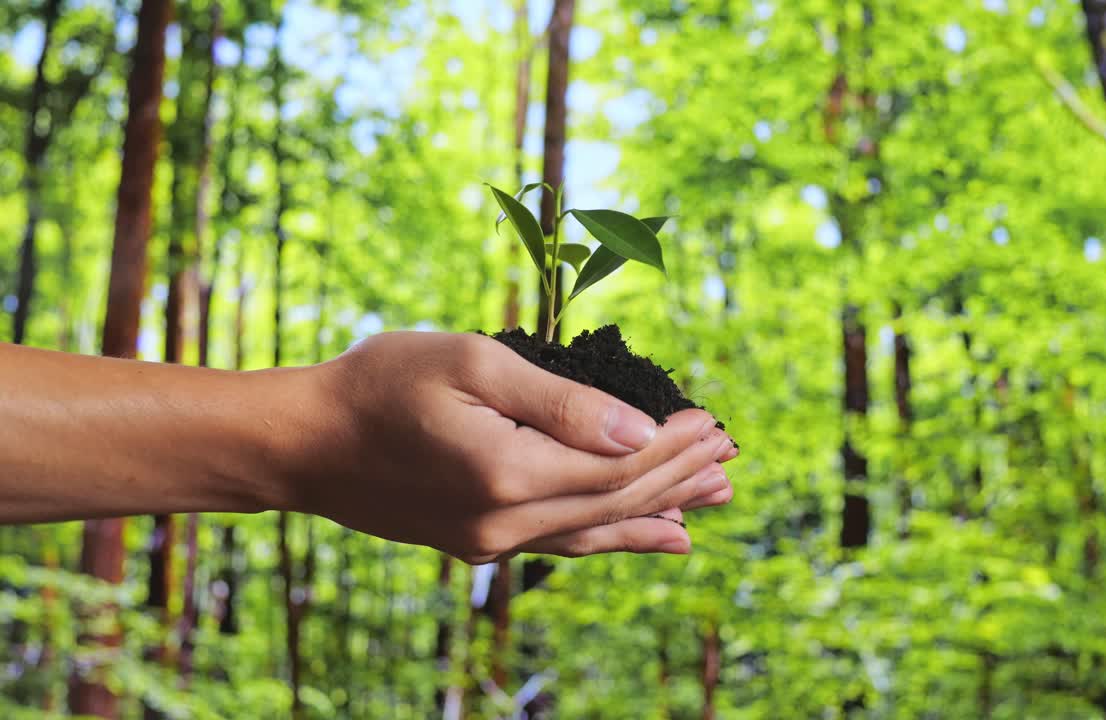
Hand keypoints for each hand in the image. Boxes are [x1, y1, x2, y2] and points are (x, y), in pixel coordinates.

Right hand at [290, 332, 736, 563]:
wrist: (304, 442)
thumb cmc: (380, 384)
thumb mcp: (472, 364)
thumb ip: (563, 402)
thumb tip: (641, 434)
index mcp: (510, 472)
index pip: (620, 465)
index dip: (673, 445)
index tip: (715, 421)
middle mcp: (507, 523)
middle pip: (619, 500)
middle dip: (680, 476)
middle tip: (731, 457)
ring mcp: (492, 541)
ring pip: (600, 527)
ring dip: (662, 510)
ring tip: (714, 500)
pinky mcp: (479, 543)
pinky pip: (567, 542)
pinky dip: (618, 536)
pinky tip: (656, 536)